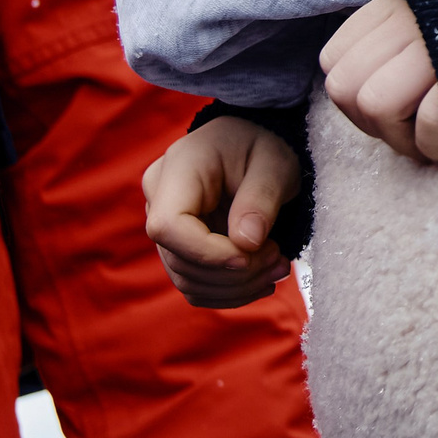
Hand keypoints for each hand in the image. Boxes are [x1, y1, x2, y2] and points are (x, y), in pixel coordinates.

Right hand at [142, 116, 297, 308]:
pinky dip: (229, 291)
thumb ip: (261, 199)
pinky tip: (261, 279)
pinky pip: (194, 283)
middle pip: (179, 258)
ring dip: (235, 286)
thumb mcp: (275, 163)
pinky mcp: (178, 247)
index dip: (207, 252)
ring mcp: (164, 226)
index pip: (169, 225)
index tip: (252, 255)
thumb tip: (246, 243)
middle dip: (234, 272)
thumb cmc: (264, 147)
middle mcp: (158, 199)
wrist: (256, 145)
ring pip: (187, 278)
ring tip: (277, 269)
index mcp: (178, 168)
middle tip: (279, 260)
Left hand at [321, 0, 437, 162]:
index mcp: (393, 4)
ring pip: (377, 104)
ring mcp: (435, 46)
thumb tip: (366, 89)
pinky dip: (435, 143)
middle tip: (411, 132)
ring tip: (433, 142)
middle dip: (373, 123)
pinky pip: (429, 121)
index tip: (393, 108)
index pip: (335, 61)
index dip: (356, 96)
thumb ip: (396, 35)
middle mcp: (407, 19)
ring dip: (403, 138)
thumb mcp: (433, 8)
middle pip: (346, 88)